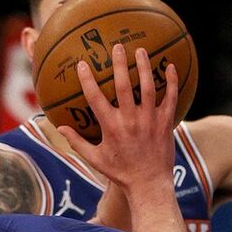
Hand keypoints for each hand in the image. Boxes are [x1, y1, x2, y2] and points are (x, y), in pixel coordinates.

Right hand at [56, 45, 178, 192]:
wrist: (149, 185)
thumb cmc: (121, 173)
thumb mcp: (95, 159)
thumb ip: (77, 142)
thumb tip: (60, 128)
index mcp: (111, 127)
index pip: (95, 98)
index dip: (87, 80)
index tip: (83, 64)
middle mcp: (130, 121)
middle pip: (124, 85)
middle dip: (120, 64)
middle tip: (117, 47)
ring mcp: (150, 120)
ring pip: (148, 87)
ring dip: (145, 67)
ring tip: (141, 51)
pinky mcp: (166, 123)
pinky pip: (170, 98)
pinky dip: (171, 82)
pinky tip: (171, 66)